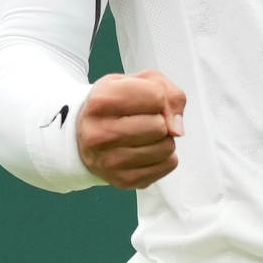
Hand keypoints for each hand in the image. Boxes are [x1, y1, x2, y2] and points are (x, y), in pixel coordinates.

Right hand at [77, 69, 186, 188]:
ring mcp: (108, 161)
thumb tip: (177, 129)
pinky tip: (147, 150)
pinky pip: (166, 166)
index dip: (159, 97)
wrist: (85, 133)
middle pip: (160, 126)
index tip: (146, 100)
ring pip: (165, 148)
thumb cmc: (117, 104)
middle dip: (161, 120)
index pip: (156, 96)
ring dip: (164, 139)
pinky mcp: (122, 180)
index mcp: (101, 100)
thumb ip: (168, 93)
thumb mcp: (139, 82)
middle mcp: (98, 133)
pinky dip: (165, 157)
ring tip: (145, 135)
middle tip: (144, 120)